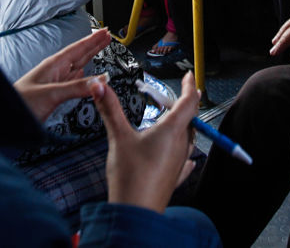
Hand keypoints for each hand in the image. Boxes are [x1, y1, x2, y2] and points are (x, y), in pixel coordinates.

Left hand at [12, 29, 110, 120]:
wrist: (2, 118)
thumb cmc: (19, 103)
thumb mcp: (50, 94)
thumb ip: (76, 87)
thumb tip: (100, 81)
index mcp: (53, 66)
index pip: (77, 49)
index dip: (92, 40)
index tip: (105, 32)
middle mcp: (54, 71)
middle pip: (79, 54)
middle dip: (93, 44)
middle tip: (107, 35)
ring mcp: (53, 82)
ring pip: (77, 65)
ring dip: (90, 57)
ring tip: (100, 49)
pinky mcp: (53, 94)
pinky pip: (72, 80)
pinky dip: (82, 75)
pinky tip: (83, 73)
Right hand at [91, 71, 199, 212]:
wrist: (135, 212)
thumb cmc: (130, 177)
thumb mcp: (118, 138)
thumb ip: (110, 109)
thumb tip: (99, 86)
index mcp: (172, 131)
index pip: (189, 101)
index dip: (190, 86)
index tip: (189, 76)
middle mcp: (181, 145)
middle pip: (189, 118)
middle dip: (181, 105)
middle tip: (169, 98)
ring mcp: (179, 162)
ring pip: (188, 137)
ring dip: (181, 126)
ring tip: (170, 121)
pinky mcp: (175, 177)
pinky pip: (185, 159)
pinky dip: (182, 150)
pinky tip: (182, 155)